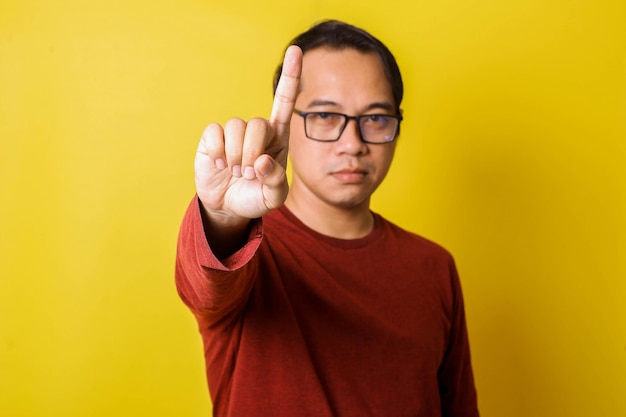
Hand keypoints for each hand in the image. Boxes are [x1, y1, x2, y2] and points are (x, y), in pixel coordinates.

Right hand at [194, 45, 302, 226]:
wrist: (229, 206)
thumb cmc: (256, 196)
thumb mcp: (274, 197)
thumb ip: (276, 181)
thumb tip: (261, 161)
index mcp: (278, 137)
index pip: (285, 101)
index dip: (291, 76)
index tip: (296, 50)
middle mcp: (257, 130)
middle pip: (258, 124)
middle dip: (253, 153)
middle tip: (248, 174)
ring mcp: (234, 132)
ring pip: (236, 128)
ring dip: (236, 156)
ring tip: (236, 172)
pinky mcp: (213, 137)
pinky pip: (215, 133)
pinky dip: (218, 152)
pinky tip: (220, 164)